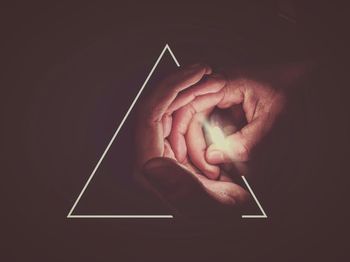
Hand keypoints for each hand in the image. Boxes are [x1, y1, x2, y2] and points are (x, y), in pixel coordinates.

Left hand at [134, 64, 248, 216]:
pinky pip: (174, 115)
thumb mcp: (212, 204)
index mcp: (152, 167)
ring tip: (208, 78)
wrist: (226, 211)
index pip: (149, 117)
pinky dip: (189, 100)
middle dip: (179, 85)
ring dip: (185, 90)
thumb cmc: (220, 210)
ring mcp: (158, 148)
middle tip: (204, 70)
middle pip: (155, 107)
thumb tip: (150, 165)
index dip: (169, 90)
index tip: (194, 74)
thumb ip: (181, 189)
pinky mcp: (168, 145)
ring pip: (164, 108)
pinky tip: (203, 91)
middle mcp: (149, 155)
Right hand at [169, 64, 308, 178]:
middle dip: (194, 144)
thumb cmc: (294, 93)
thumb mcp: (271, 122)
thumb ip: (242, 143)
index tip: (184, 155)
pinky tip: (220, 158)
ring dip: (203, 146)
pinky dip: (214, 143)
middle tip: (208, 169)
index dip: (182, 132)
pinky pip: (211, 125)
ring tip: (215, 169)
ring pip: (199, 123)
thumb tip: (212, 157)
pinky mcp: (228, 107)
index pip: (190, 106)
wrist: (310, 83)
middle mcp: (219, 87)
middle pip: (191, 117)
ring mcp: (223, 97)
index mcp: (226, 83)